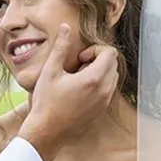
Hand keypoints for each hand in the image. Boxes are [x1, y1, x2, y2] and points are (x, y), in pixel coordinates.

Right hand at [18, 24, 118, 160]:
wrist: (46, 133)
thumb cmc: (46, 102)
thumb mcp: (50, 71)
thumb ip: (61, 47)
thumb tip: (66, 27)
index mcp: (94, 79)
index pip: (110, 53)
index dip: (95, 50)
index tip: (80, 58)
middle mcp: (104, 91)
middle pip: (113, 64)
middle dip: (99, 60)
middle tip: (78, 66)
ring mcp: (104, 102)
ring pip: (112, 78)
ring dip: (99, 72)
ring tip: (78, 78)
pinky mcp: (101, 111)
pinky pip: (108, 91)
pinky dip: (99, 85)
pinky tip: (79, 90)